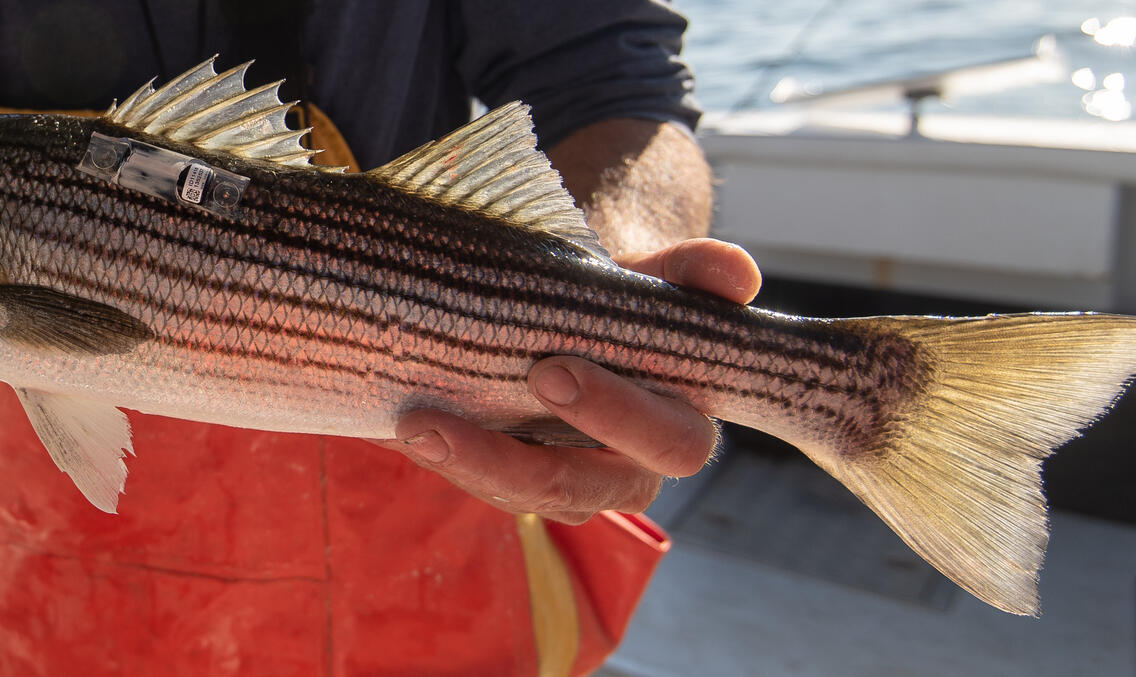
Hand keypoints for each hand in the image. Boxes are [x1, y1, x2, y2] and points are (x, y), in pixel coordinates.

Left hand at [372, 238, 760, 523]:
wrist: (567, 302)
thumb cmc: (617, 292)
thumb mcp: (646, 273)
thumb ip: (684, 272)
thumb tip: (736, 273)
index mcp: (678, 424)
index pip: (669, 440)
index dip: (615, 412)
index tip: (552, 369)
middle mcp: (624, 470)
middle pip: (579, 490)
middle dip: (514, 459)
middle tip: (448, 416)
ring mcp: (561, 482)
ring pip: (518, 496)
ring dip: (464, 464)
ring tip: (411, 423)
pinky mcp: (509, 479)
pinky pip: (477, 482)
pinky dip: (443, 453)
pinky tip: (399, 420)